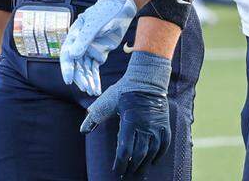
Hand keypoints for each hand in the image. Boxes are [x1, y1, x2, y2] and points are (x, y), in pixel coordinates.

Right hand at [61, 0, 138, 95]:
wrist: (121, 6)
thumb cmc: (106, 11)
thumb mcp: (95, 24)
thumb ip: (85, 39)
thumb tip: (72, 55)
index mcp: (74, 36)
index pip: (67, 55)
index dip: (67, 68)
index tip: (69, 81)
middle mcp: (79, 45)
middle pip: (76, 65)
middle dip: (80, 78)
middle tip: (86, 88)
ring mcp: (89, 50)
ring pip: (85, 69)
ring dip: (88, 81)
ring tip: (92, 92)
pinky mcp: (99, 54)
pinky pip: (94, 69)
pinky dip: (95, 79)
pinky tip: (96, 89)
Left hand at [80, 51, 171, 177]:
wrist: (146, 78)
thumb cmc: (123, 90)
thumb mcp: (106, 102)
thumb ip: (94, 117)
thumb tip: (83, 131)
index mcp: (129, 122)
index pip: (125, 151)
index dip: (120, 164)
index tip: (116, 171)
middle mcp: (145, 126)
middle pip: (139, 155)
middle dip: (132, 168)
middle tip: (126, 175)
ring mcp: (156, 126)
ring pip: (152, 151)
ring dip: (145, 164)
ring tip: (138, 172)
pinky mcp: (165, 123)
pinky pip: (165, 143)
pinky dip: (160, 154)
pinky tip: (154, 161)